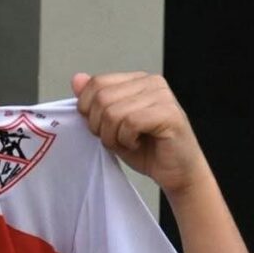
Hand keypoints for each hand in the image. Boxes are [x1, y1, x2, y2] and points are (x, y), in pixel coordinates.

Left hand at [71, 71, 206, 194]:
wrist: (177, 173)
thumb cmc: (148, 150)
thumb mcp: (112, 126)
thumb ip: (95, 103)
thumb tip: (76, 79)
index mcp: (137, 80)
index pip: (96, 83)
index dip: (88, 110)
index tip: (102, 128)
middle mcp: (151, 82)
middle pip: (102, 98)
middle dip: (100, 127)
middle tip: (116, 140)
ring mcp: (162, 96)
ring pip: (113, 112)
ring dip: (114, 137)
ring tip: (129, 143)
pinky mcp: (169, 113)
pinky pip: (130, 123)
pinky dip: (127, 140)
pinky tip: (138, 144)